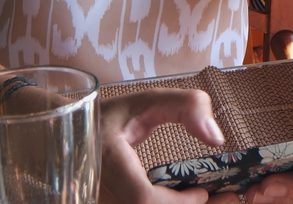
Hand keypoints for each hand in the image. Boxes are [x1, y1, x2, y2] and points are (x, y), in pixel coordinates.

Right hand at [98, 88, 238, 203]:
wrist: (67, 136)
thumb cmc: (110, 117)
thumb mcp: (147, 100)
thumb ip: (187, 106)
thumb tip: (217, 138)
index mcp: (108, 163)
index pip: (143, 198)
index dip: (177, 202)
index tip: (202, 192)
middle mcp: (100, 193)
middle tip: (225, 199)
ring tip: (211, 200)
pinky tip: (185, 203)